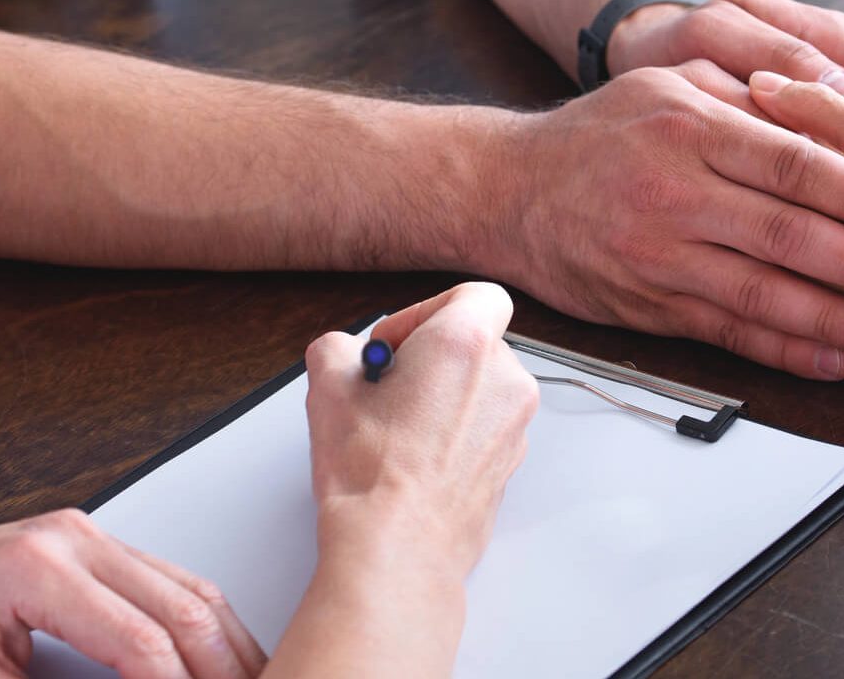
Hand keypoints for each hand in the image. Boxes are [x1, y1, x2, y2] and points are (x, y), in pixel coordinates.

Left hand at [0, 505, 263, 678]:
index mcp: (39, 571)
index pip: (142, 643)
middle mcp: (75, 539)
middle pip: (185, 607)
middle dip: (225, 668)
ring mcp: (90, 533)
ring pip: (193, 587)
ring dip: (228, 644)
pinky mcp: (96, 541)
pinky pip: (173, 579)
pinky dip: (206, 622)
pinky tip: (220, 657)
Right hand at [302, 282, 537, 582]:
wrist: (397, 549)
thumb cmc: (372, 476)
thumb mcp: (328, 389)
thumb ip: (338, 348)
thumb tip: (343, 353)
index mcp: (467, 345)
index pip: (476, 294)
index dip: (427, 310)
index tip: (395, 342)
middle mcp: (505, 380)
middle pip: (475, 342)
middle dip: (430, 357)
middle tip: (386, 386)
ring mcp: (514, 426)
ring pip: (481, 387)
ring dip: (443, 395)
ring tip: (395, 427)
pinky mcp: (510, 463)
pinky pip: (485, 428)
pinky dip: (455, 432)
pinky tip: (413, 457)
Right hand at [489, 61, 843, 379]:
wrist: (507, 189)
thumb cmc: (602, 133)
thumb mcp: (671, 81)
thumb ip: (754, 84)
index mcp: (688, 127)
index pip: (790, 162)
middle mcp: (673, 192)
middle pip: (784, 234)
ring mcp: (656, 254)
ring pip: (759, 293)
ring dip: (831, 320)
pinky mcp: (646, 303)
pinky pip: (726, 332)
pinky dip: (783, 350)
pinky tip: (829, 360)